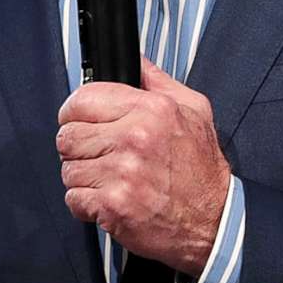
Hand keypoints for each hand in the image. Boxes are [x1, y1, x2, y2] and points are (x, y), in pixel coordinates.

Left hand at [56, 57, 230, 277]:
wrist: (215, 220)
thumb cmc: (202, 169)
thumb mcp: (194, 110)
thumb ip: (158, 82)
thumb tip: (135, 62)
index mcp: (151, 110)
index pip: (83, 99)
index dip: (75, 111)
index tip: (79, 120)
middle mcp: (134, 139)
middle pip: (68, 136)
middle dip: (78, 147)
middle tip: (97, 155)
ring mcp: (121, 174)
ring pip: (68, 169)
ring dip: (83, 176)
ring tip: (108, 179)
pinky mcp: (113, 206)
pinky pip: (74, 198)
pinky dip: (85, 203)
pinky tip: (109, 198)